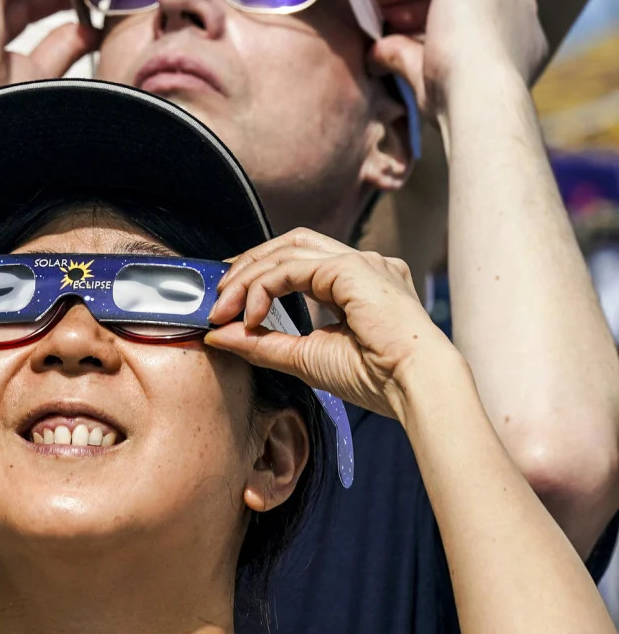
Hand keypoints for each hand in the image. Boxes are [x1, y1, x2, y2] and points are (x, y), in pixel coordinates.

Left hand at [205, 229, 459, 420]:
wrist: (416, 389)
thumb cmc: (376, 378)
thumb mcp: (305, 358)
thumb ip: (262, 343)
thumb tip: (218, 335)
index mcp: (355, 282)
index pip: (295, 261)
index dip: (256, 275)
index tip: (227, 304)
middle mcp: (360, 263)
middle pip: (288, 245)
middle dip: (246, 268)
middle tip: (217, 300)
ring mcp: (359, 261)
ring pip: (287, 249)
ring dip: (249, 275)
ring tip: (225, 306)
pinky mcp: (352, 268)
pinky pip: (293, 267)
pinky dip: (264, 286)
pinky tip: (251, 314)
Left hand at [363, 0, 548, 117]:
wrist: (481, 96)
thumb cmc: (461, 102)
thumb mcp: (430, 77)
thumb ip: (406, 57)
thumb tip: (377, 53)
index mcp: (517, 37)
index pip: (466, 21)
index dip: (425, 22)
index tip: (394, 27)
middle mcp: (514, 5)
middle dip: (412, 3)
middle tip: (377, 11)